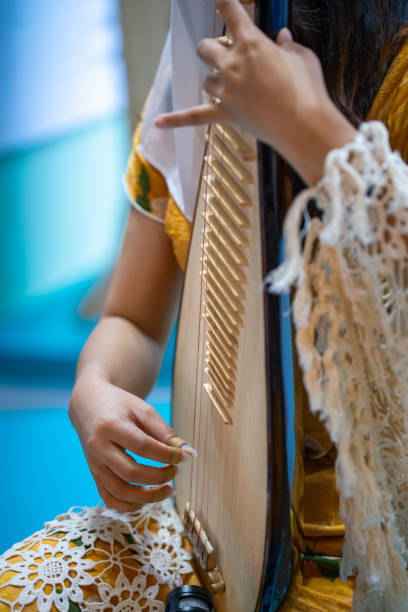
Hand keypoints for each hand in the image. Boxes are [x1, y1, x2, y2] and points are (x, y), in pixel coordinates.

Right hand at [69, 373, 189, 511]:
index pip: (142, 447)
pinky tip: (146, 500)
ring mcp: (93, 464)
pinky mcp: (94, 474)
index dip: (167, 455)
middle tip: (175, 471)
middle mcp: (98, 448)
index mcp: (110, 426)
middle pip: (131, 473)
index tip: (184, 457)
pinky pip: (109, 498)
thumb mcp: (143, 410)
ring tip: (168, 491)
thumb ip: (164, 431)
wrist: (90, 406)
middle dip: (159, 477)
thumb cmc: (120, 406)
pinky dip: (128, 506)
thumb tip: (187, 452)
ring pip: (119, 491)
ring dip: (148, 497)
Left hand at [155, 0, 355, 183]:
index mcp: (251, 43)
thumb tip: (282, 39)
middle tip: (228, 54)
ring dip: (215, 79)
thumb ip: (288, 45)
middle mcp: (232, 65)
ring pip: (206, 79)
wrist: (305, 127)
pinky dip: (175, 120)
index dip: (224, 3)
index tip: (220, 1)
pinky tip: (157, 122)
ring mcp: (226, 92)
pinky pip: (193, 116)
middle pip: (206, 47)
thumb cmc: (308, 90)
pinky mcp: (225, 115)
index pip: (230, 12)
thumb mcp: (303, 58)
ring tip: (233, 86)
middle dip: (214, 48)